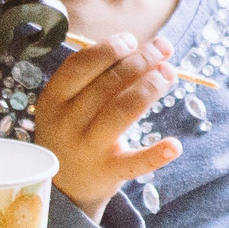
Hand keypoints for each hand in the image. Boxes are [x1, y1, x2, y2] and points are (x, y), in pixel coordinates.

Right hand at [35, 33, 180, 215]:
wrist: (63, 186)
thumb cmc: (75, 130)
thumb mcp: (70, 104)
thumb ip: (98, 77)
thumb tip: (145, 50)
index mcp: (53, 100)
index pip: (80, 66)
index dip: (109, 49)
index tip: (132, 40)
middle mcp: (67, 123)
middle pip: (107, 84)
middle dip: (140, 61)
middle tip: (163, 49)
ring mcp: (86, 149)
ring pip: (122, 112)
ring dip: (150, 88)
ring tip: (170, 73)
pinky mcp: (108, 172)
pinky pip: (134, 162)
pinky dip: (156, 154)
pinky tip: (175, 145)